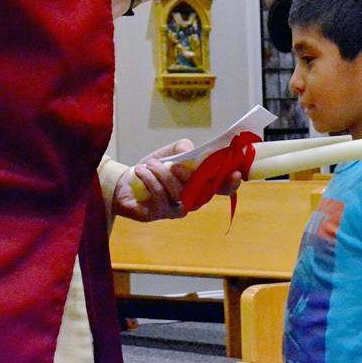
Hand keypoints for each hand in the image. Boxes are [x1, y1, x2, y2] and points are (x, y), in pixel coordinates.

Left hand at [112, 139, 243, 221]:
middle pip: (202, 192)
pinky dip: (150, 178)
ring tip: (150, 164)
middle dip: (188, 175)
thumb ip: (183, 148)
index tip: (235, 173)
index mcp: (200, 185)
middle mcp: (193, 201)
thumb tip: (189, 151)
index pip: (222, 187)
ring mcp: (177, 210)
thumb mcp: (170, 153)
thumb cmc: (154, 169)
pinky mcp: (160, 214)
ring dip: (162, 173)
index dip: (231, 182)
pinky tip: (142, 170)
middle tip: (174, 164)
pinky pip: (160, 195)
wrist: (126, 183)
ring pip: (179, 191)